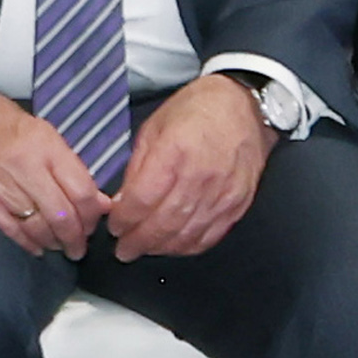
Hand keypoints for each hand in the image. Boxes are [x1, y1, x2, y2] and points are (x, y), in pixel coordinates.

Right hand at [0, 81, 107, 257]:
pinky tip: (38, 246)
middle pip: (62, 215)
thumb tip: (96, 199)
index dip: (93, 214)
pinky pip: (9, 228)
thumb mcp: (40, 130)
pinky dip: (27, 242)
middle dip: (77, 237)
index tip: (96, 221)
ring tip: (62, 246)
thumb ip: (68, 165)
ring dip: (54, 242)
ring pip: (37, 227)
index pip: (81, 191)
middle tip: (81, 244)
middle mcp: (23, 166)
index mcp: (43, 145)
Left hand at [102, 73, 275, 261]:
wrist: (244, 107)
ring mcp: (224, 193)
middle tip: (123, 251)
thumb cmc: (195, 112)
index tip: (114, 228)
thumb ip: (136, 168)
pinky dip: (190, 246)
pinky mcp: (239, 203)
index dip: (124, 220)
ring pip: (188, 234)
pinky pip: (212, 234)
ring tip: (144, 250)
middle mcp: (201, 177)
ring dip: (162, 248)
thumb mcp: (152, 129)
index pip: (142, 200)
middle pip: (164, 223)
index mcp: (175, 154)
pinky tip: (174, 246)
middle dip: (139, 242)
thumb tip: (120, 202)